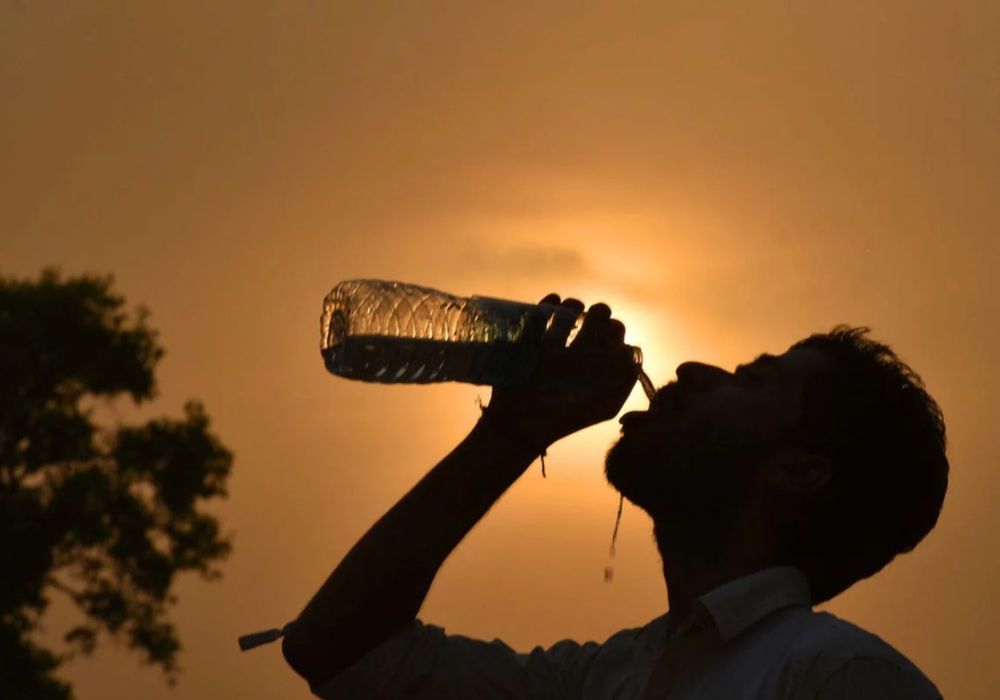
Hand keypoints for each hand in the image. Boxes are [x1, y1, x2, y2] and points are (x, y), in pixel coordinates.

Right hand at [485, 293, 638, 449]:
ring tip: (572, 310)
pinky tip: (554, 305)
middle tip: (592, 323)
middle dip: (598, 316)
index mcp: (597, 364)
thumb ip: (625, 378)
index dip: (613, 331)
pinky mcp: (530, 339)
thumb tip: (630, 349)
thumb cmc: (565, 418)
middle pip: (595, 319)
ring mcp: (554, 343)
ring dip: (574, 306)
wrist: (522, 426)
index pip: (613, 335)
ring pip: (570, 310)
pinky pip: (542, 312)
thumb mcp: (606, 405)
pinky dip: (549, 304)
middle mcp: (577, 351)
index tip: (609, 339)